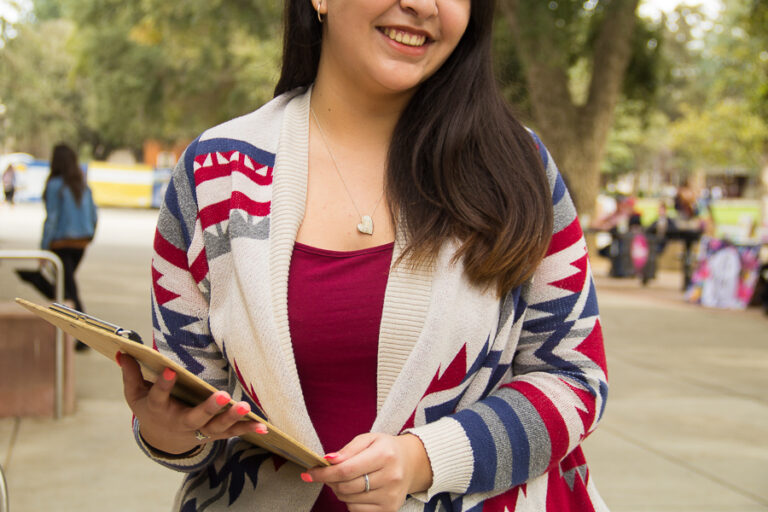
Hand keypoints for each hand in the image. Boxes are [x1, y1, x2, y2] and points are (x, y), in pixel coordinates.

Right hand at [117, 352, 267, 454]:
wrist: (162, 440)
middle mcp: (180, 422)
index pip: (159, 396)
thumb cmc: (150, 409)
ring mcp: (198, 431)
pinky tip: (263, 427)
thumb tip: (122, 351)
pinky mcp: (213, 435)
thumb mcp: (135, 394)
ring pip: (216, 427)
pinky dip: (247, 430)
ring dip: (231, 418)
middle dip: (209, 407)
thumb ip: (131, 373)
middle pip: (195, 417)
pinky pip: (231, 434)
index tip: (170, 369)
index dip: (164, 384)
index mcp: (159, 409)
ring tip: (245, 407)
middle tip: (223, 396)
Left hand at [304, 433, 431, 511]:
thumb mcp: (368, 439)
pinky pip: (357, 510)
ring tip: (347, 479)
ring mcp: (390, 496)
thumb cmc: (386, 449)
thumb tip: (328, 460)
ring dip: (340, 490)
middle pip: (345, 487)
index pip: (345, 470)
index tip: (309, 473)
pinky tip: (358, 490)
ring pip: (349, 500)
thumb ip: (348, 449)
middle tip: (328, 474)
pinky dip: (351, 501)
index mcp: (384, 455)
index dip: (323, 473)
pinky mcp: (389, 509)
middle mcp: (390, 477)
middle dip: (330, 481)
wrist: (411, 463)